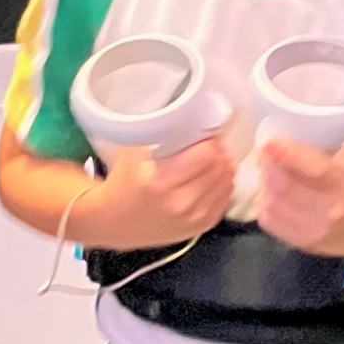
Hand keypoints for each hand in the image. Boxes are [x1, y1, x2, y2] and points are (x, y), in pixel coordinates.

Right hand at [90, 138, 234, 247]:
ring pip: (227, 182)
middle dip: (217, 151)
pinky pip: (226, 198)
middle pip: (220, 167)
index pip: (207, 154)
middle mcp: (179, 202)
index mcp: (160, 182)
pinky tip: (208, 179)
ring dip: (222, 167)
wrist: (116, 222)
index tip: (203, 133)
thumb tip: (191, 116)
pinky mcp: (202, 226)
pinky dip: (221, 185)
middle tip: (207, 145)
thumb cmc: (124, 182)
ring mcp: (193, 218)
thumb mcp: (133, 151)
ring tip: (209, 161)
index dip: (208, 139)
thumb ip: (159, 132)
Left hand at [253, 139, 343, 259]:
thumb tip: (293, 147)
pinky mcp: (306, 244)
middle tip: (265, 155)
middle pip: (287, 188)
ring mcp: (316, 232)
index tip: (270, 142)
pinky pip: (274, 224)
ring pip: (275, 206)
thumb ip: (328, 156)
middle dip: (270, 168)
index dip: (285, 154)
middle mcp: (330, 212)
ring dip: (266, 186)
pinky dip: (266, 206)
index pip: (312, 169)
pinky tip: (270, 195)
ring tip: (268, 173)